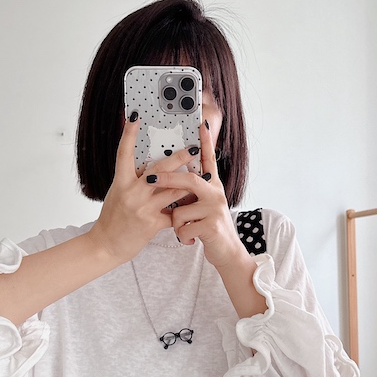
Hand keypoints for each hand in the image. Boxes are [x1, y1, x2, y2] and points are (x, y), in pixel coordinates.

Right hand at [87, 115, 198, 264]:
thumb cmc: (113, 218)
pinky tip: (193, 207)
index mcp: (121, 182)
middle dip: (178, 158)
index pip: (124, 153)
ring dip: (189, 183)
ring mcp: (142, 208)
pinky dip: (183, 210)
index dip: (129, 134)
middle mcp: (131, 192)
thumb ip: (133, 181)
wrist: (106, 245)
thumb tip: (151, 167)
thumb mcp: (119, 194)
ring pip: (172, 190)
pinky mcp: (152, 224)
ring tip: (204, 176)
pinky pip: (174, 214)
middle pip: (159, 169)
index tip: (135, 116)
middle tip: (193, 148)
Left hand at [148, 121, 245, 269]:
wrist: (228, 252)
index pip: (208, 160)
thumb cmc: (209, 228)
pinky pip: (184, 227)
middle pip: (189, 180)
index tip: (200, 124)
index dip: (205, 142)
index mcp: (212, 187)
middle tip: (148, 179)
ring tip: (183, 229)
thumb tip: (171, 178)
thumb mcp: (203, 206)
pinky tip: (190, 239)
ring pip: (181, 210)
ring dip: (176, 223)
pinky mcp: (212, 225)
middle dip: (167, 179)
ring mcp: (215, 209)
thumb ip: (192, 192)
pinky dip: (182, 235)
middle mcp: (216, 194)